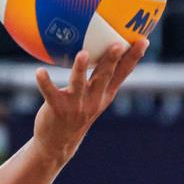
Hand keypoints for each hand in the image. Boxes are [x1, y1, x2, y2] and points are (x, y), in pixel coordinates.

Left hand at [31, 39, 146, 166]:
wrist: (58, 143)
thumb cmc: (76, 113)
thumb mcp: (93, 97)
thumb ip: (100, 77)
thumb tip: (104, 52)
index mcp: (104, 95)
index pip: (123, 74)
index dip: (133, 58)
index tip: (143, 41)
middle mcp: (93, 100)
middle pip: (105, 76)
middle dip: (112, 60)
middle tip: (118, 43)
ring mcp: (76, 105)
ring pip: (79, 84)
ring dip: (81, 68)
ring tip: (83, 54)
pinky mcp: (57, 108)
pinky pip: (50, 92)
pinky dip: (45, 82)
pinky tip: (40, 71)